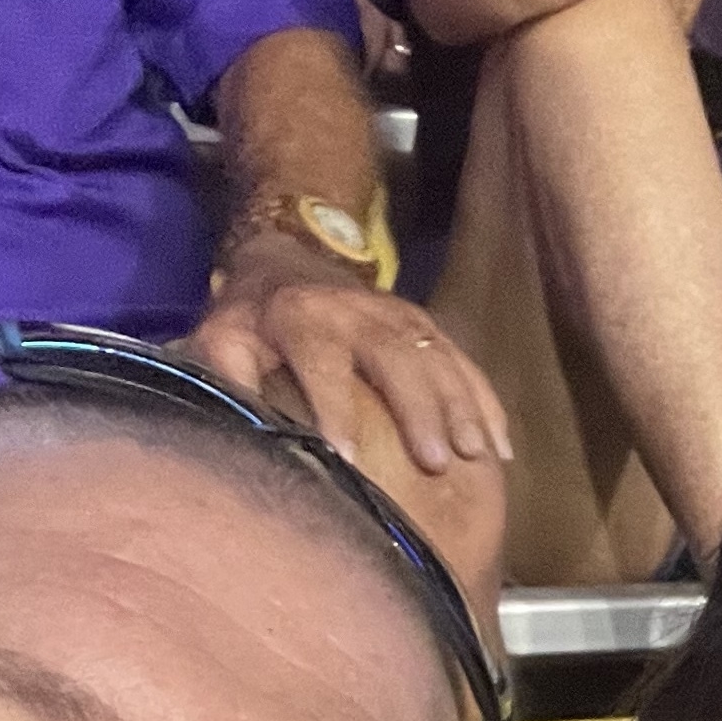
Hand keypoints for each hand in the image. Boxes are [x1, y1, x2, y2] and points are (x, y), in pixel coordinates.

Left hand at [185, 243, 511, 476]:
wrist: (288, 257)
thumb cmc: (253, 319)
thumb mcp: (221, 338)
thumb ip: (224, 376)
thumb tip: (234, 428)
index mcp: (301, 316)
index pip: (322, 363)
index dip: (334, 409)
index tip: (348, 459)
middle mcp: (358, 312)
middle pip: (395, 359)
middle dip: (418, 411)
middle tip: (434, 463)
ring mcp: (400, 316)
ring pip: (437, 359)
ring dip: (461, 407)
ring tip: (477, 455)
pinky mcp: (428, 326)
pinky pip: (464, 363)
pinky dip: (486, 404)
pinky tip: (500, 448)